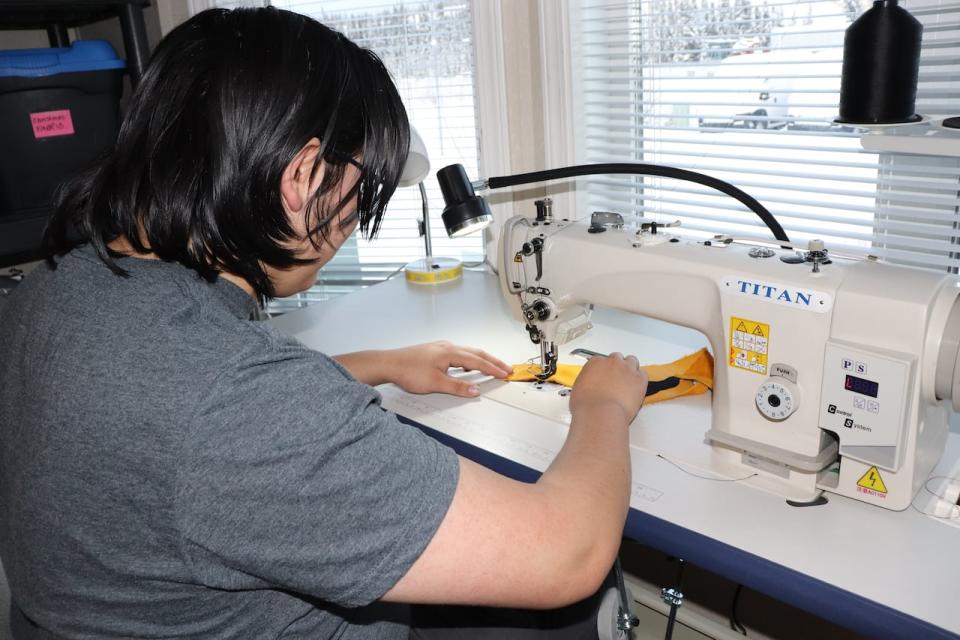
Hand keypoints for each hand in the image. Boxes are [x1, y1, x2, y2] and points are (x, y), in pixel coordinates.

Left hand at [384, 341, 511, 397]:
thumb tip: (475, 390)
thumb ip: (457, 387)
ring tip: (492, 367)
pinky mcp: (435, 351)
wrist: (389, 364)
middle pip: (476, 353)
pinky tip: (466, 365)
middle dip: (492, 361)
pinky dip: (469, 359)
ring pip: (467, 352)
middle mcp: (448, 347)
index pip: (478, 361)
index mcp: (450, 352)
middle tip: (506, 368)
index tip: (506, 373)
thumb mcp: (435, 383)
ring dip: (481, 359)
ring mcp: (441, 348)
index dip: (493, 368)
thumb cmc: (409, 371)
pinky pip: (458, 353)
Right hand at [569, 353, 648, 424]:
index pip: (601, 360)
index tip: (604, 377)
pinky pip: (643, 374)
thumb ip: (587, 382)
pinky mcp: (639, 379)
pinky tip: (636, 388)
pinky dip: (640, 380)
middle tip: (615, 380)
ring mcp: (627, 369)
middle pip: (617, 358)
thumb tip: (590, 387)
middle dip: (617, 368)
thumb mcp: (579, 389)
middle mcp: (612, 362)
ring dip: (630, 369)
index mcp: (595, 362)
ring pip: (632, 361)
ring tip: (628, 382)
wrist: (599, 414)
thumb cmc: (587, 405)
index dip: (603, 370)